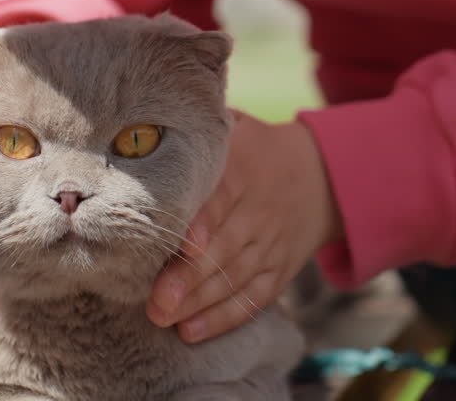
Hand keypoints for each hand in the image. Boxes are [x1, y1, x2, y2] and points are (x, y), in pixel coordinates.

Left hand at [146, 111, 342, 342]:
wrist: (320, 174)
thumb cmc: (254, 148)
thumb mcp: (233, 127)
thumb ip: (195, 131)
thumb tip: (135, 125)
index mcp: (244, 170)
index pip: (223, 198)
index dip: (204, 222)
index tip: (183, 244)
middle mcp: (258, 210)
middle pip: (225, 247)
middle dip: (190, 277)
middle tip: (155, 300)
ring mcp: (270, 244)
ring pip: (235, 277)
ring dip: (199, 302)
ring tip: (163, 318)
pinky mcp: (278, 270)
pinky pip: (253, 297)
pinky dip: (224, 317)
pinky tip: (192, 331)